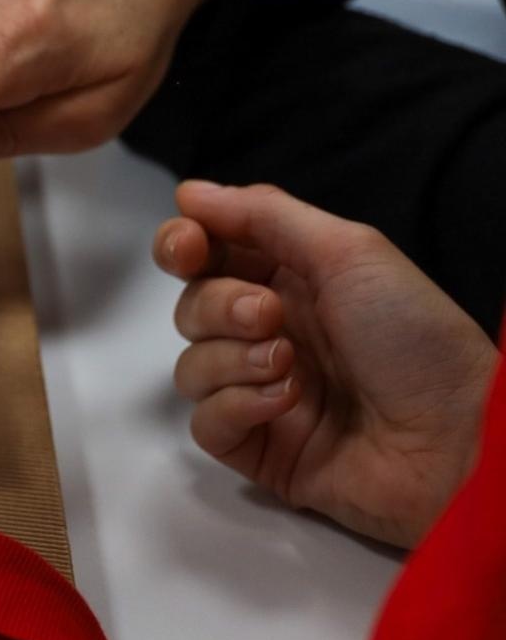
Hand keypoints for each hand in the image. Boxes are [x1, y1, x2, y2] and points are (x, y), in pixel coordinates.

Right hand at [155, 181, 495, 547]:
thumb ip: (263, 215)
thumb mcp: (349, 252)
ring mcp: (260, 392)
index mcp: (292, 280)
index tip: (187, 248)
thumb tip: (190, 192)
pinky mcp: (258, 447)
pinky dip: (237, 407)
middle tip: (270, 316)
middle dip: (219, 306)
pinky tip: (286, 405)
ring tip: (291, 367)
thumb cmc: (415, 337)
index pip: (209, 254)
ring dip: (233, 360)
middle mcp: (270, 333)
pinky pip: (205, 422)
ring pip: (190, 365)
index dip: (182, 246)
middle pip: (191, 307)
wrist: (456, 436)